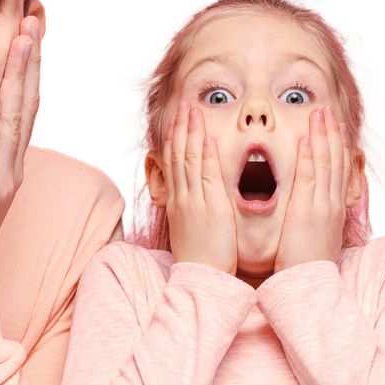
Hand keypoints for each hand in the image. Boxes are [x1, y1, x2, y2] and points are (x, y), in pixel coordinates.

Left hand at [0, 14, 41, 282]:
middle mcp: (11, 164)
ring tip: (23, 38)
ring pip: (16, 117)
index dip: (27, 63)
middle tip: (35, 18)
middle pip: (27, 101)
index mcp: (4, 158)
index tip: (30, 26)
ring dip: (21, 74)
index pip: (21, 101)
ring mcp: (4, 178)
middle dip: (31, 58)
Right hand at [164, 94, 236, 274]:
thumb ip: (191, 214)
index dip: (174, 140)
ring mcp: (195, 200)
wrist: (201, 278)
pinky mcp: (210, 206)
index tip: (176, 122)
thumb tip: (191, 206)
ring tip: (191, 109)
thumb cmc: (201, 260)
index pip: (174, 165)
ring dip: (191, 132)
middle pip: (178, 155)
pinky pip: (206, 174)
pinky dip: (205, 154)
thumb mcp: (191, 232)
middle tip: (182, 105)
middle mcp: (183, 198)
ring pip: (189, 159)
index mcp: (179, 203)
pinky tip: (206, 136)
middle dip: (180, 128)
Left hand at [274, 105, 350, 269]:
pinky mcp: (308, 209)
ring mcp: (322, 205)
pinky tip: (308, 136)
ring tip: (321, 112)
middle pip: (336, 161)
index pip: (337, 172)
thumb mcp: (315, 242)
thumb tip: (311, 218)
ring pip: (326, 162)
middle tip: (329, 111)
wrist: (309, 287)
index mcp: (332, 211)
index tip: (333, 130)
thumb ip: (314, 225)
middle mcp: (331, 204)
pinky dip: (311, 153)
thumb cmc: (307, 269)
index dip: (337, 148)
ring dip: (323, 135)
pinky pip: (310, 175)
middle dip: (332, 134)